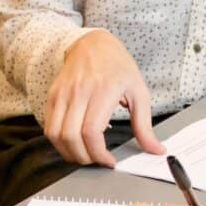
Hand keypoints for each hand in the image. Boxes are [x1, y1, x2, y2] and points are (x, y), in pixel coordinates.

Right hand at [44, 30, 165, 166]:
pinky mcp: (53, 95)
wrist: (93, 44)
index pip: (91, 131)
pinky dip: (59, 142)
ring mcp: (62, 93)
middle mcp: (79, 92)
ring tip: (85, 155)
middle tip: (97, 161)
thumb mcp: (139, 93)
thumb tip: (156, 150)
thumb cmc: (118, 67)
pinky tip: (74, 143)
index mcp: (103, 90)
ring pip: (55, 134)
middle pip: (71, 137)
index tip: (109, 161)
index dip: (98, 154)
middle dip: (84, 157)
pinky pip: (49, 126)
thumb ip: (145, 125)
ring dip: (68, 152)